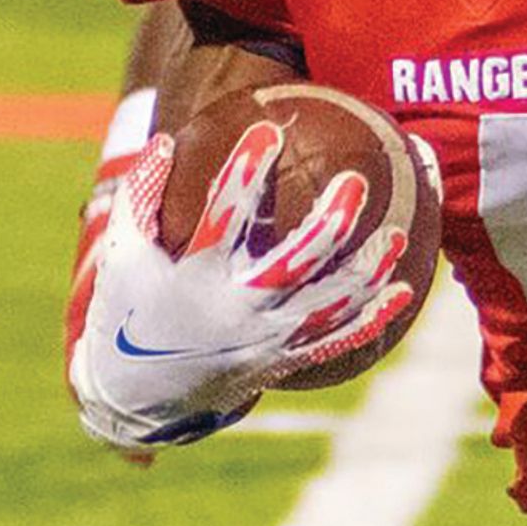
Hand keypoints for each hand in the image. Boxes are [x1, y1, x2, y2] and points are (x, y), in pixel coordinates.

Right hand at [64, 123, 415, 452]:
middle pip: (294, 264)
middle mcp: (236, 311)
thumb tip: (168, 138)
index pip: (224, 217)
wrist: (140, 396)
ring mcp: (264, 340)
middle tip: (357, 182)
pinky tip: (402, 292)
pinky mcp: (282, 362)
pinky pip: (335, 342)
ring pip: (327, 305)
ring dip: (366, 272)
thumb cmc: (130, 309)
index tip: (268, 129)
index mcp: (196, 277)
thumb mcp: (124, 252)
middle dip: (328, 224)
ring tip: (398, 236)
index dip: (245, 173)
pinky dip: (371, 320)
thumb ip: (142, 196)